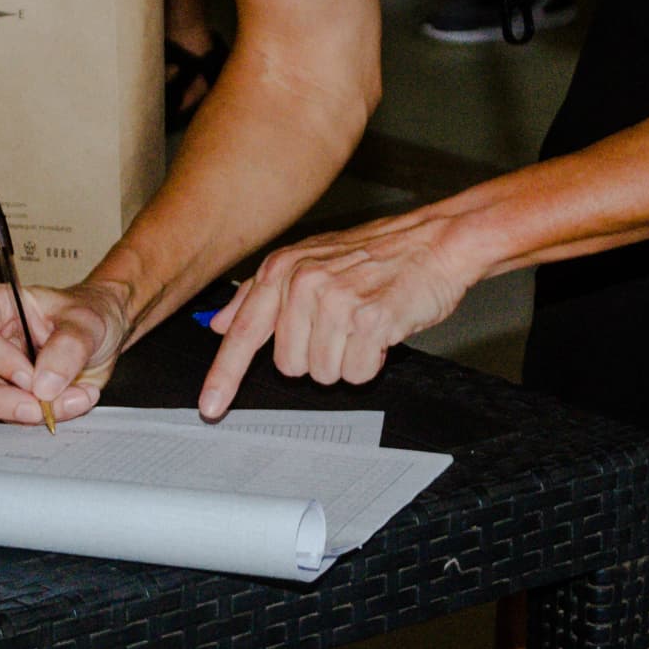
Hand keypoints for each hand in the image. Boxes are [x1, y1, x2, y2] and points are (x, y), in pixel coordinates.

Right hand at [0, 277, 130, 424]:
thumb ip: (69, 347)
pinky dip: (35, 418)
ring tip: (70, 400)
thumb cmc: (86, 315)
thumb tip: (44, 384)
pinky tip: (65, 403)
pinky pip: (0, 416)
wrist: (98, 336)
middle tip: (42, 406)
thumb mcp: (87, 323)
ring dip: (24, 412)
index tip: (32, 377)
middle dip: (1, 400)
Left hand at [198, 204, 487, 417]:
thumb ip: (262, 294)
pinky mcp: (369, 319)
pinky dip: (371, 362)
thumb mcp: (311, 260)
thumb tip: (222, 324)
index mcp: (284, 269)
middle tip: (341, 328)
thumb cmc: (379, 256)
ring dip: (347, 360)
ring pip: (323, 373)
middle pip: (289, 366)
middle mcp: (304, 283)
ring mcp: (336, 300)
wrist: (438, 242)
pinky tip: (381, 332)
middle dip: (317, 357)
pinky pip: (357, 372)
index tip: (210, 406)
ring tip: (363, 326)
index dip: (225, 375)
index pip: (244, 332)